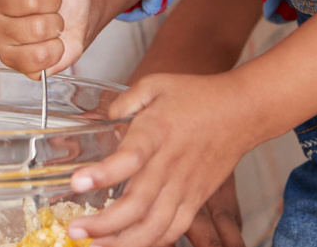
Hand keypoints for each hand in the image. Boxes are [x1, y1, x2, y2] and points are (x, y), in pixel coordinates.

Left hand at [65, 73, 255, 246]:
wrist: (241, 111)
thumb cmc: (197, 96)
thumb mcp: (155, 84)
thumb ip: (125, 102)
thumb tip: (104, 121)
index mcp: (157, 132)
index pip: (130, 157)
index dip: (103, 173)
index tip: (77, 182)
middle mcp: (170, 164)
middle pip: (137, 205)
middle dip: (103, 224)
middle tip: (75, 229)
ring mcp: (185, 186)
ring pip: (154, 226)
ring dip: (123, 242)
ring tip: (95, 244)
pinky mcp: (196, 198)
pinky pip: (174, 229)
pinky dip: (152, 242)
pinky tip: (129, 245)